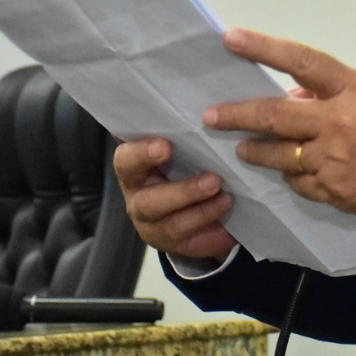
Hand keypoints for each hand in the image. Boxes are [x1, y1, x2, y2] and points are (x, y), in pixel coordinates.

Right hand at [113, 137, 237, 260]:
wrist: (197, 202)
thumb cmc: (188, 162)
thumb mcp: (186, 147)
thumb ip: (188, 135)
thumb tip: (215, 112)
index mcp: (135, 167)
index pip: (126, 159)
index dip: (141, 153)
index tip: (165, 146)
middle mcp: (138, 196)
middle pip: (147, 200)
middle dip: (181, 191)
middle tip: (213, 180)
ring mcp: (152, 224)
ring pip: (171, 223)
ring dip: (203, 212)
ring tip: (228, 197)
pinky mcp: (170, 243)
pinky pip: (189, 239)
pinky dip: (212, 226)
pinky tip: (228, 214)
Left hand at [208, 27, 355, 225]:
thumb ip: (339, 90)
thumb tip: (299, 93)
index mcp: (353, 91)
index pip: (301, 62)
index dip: (264, 48)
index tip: (231, 38)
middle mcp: (338, 124)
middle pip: (274, 116)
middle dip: (237, 114)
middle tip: (211, 115)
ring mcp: (332, 160)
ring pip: (278, 154)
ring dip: (256, 149)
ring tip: (243, 147)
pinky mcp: (331, 191)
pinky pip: (297, 181)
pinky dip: (292, 174)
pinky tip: (292, 170)